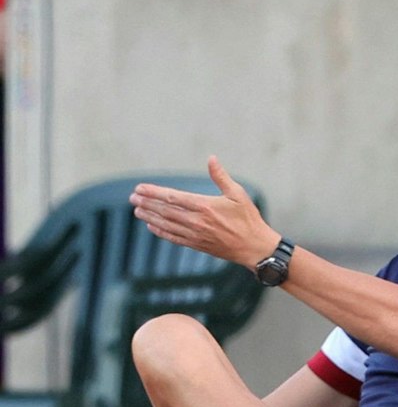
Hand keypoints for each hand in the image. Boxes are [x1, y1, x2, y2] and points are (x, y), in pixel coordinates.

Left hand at [130, 156, 280, 267]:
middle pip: (165, 211)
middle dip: (147, 204)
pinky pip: (174, 238)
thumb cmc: (249, 219)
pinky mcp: (198, 245)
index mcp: (205, 206)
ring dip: (150, 217)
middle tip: (132, 198)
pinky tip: (152, 227)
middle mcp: (197, 221)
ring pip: (166, 225)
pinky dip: (161, 232)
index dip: (153, 193)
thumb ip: (221, 177)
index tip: (139, 188)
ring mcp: (196, 235)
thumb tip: (211, 158)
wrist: (255, 248)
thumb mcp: (238, 194)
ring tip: (137, 211)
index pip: (172, 197)